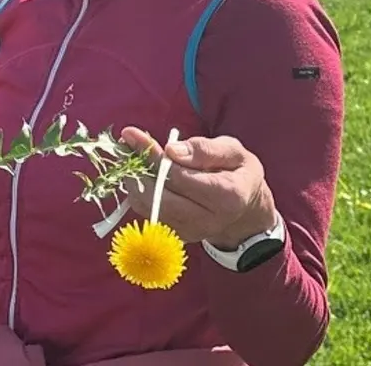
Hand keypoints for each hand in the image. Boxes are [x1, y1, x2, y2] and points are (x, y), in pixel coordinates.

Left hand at [121, 127, 278, 249]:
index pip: (180, 177)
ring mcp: (191, 232)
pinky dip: (138, 191)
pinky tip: (140, 172)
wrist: (244, 208)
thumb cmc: (238, 172)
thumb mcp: (232, 151)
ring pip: (149, 206)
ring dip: (134, 179)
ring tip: (130, 154)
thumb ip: (204, 149)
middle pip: (160, 196)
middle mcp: (208, 220)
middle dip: (139, 168)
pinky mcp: (177, 236)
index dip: (154, 156)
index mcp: (227, 197)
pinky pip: (147, 213)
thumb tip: (172, 151)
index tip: (133, 135)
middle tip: (126, 144)